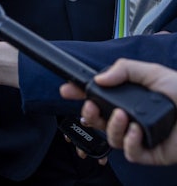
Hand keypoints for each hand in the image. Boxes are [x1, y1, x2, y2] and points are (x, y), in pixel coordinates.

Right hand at [60, 58, 176, 165]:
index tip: (68, 89)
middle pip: (99, 121)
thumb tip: (100, 78)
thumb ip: (124, 69)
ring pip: (112, 138)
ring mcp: (139, 136)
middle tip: (90, 107)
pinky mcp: (150, 153)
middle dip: (89, 114)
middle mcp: (131, 118)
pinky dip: (129, 142)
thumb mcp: (153, 73)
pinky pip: (130, 152)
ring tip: (123, 117)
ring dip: (113, 127)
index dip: (81, 94)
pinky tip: (136, 130)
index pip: (99, 98)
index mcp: (130, 99)